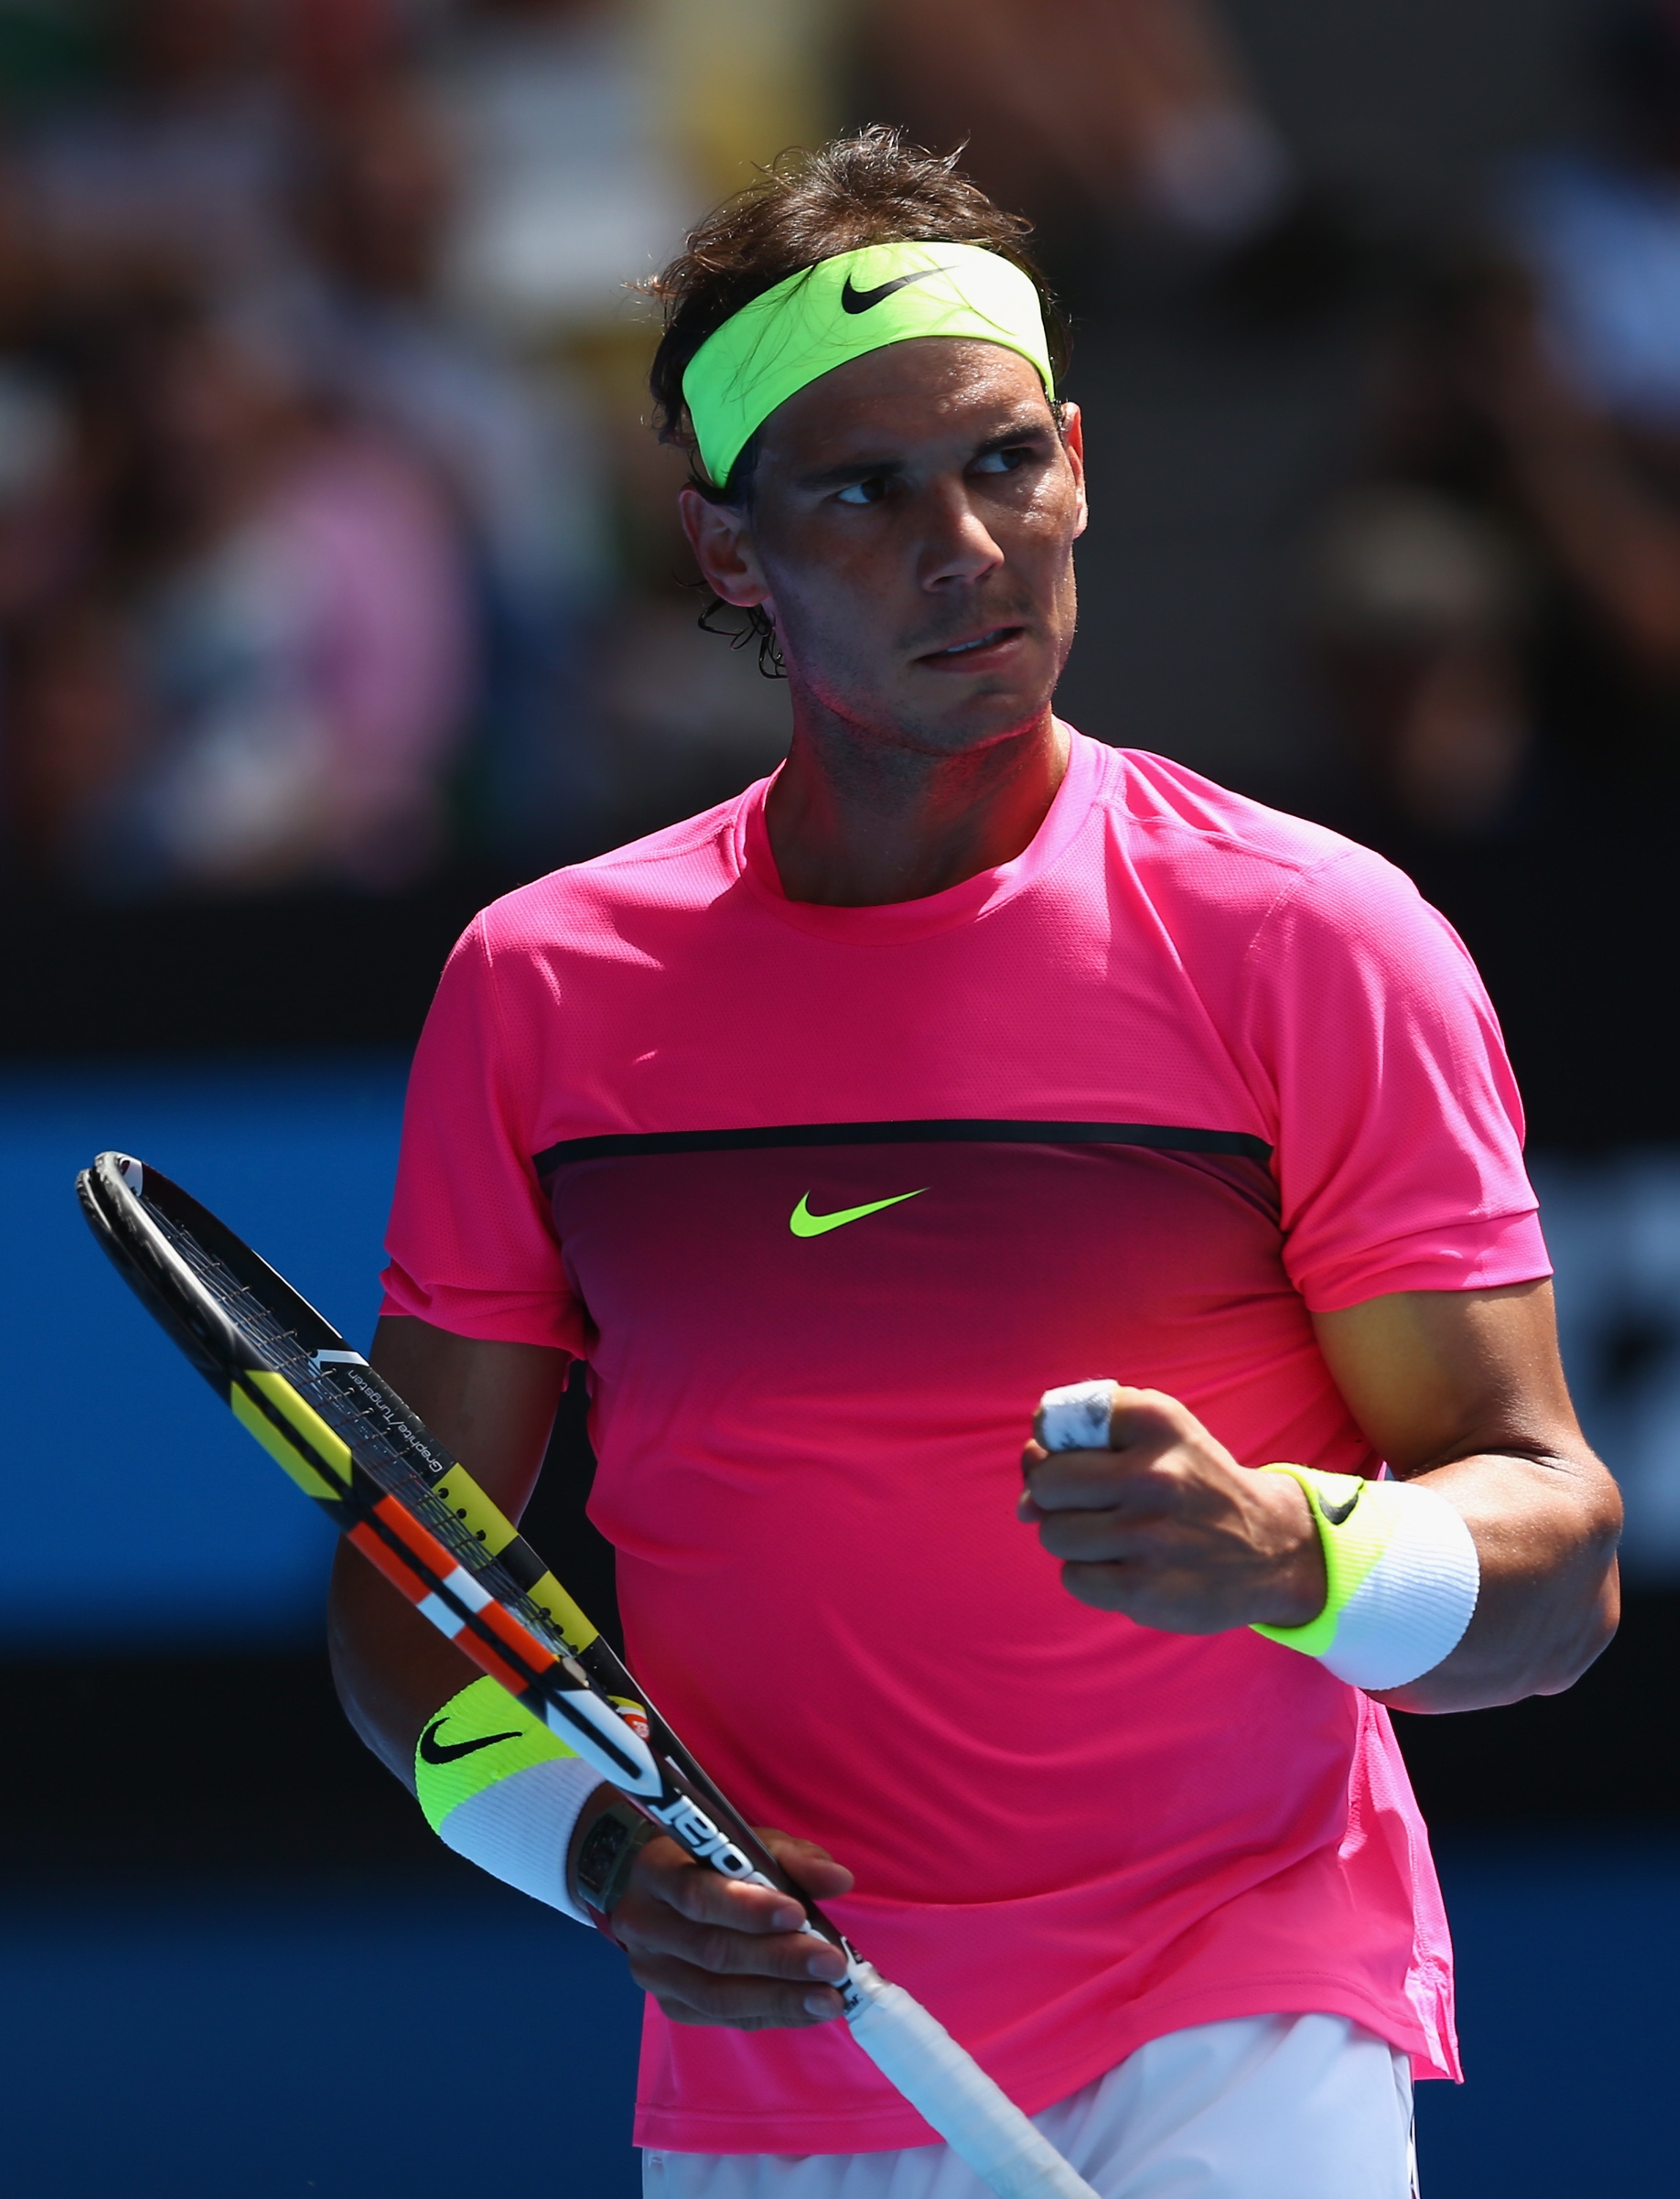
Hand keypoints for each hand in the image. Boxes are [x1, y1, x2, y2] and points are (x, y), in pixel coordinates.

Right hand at [609, 1827, 854, 2029]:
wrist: (664, 1891)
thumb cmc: (715, 1860)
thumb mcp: (751, 1844)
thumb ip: (794, 1858)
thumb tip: (840, 1880)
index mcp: (656, 1869)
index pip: (696, 1894)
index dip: (747, 1908)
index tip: (798, 1914)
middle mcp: (643, 1924)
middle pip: (710, 1951)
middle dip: (777, 1959)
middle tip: (832, 1963)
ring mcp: (652, 1972)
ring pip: (716, 1995)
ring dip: (780, 1998)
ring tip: (829, 1998)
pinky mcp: (669, 2005)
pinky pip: (723, 2017)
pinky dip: (770, 2014)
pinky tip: (807, 2009)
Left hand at [1019, 1387, 1325, 1631]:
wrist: (1272, 1547)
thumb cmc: (1193, 1485)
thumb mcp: (1159, 1433)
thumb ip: (1081, 1443)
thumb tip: (1024, 1501)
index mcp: (1156, 1421)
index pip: (1054, 1420)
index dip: (1050, 1443)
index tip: (1076, 1456)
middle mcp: (1155, 1475)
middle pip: (1045, 1483)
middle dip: (1053, 1496)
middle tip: (1088, 1504)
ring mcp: (1150, 1536)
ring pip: (1054, 1533)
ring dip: (1072, 1537)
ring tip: (1113, 1536)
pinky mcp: (1146, 1590)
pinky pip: (1074, 1578)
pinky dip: (1089, 1574)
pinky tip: (1126, 1565)